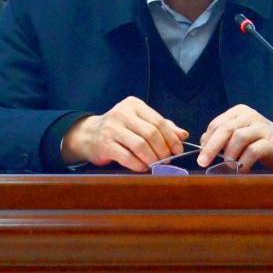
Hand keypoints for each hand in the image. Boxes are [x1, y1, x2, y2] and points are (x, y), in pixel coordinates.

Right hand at [61, 96, 187, 171]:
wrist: (89, 135)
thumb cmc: (120, 128)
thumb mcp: (140, 122)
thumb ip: (162, 126)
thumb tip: (183, 135)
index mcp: (134, 105)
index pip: (158, 121)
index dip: (171, 137)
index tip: (178, 150)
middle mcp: (122, 113)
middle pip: (150, 133)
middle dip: (163, 150)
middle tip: (167, 160)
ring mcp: (111, 128)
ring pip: (140, 145)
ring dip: (152, 159)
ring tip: (156, 165)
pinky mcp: (104, 144)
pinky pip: (126, 156)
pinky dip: (138, 164)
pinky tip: (143, 168)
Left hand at [197, 104, 272, 171]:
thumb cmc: (258, 140)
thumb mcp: (239, 133)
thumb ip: (222, 136)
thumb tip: (203, 144)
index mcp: (239, 112)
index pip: (217, 124)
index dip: (207, 141)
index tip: (201, 156)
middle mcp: (250, 116)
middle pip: (225, 129)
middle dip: (212, 147)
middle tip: (203, 162)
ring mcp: (262, 128)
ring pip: (239, 138)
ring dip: (229, 155)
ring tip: (224, 168)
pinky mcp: (271, 142)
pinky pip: (253, 151)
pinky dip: (244, 162)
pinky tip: (240, 171)